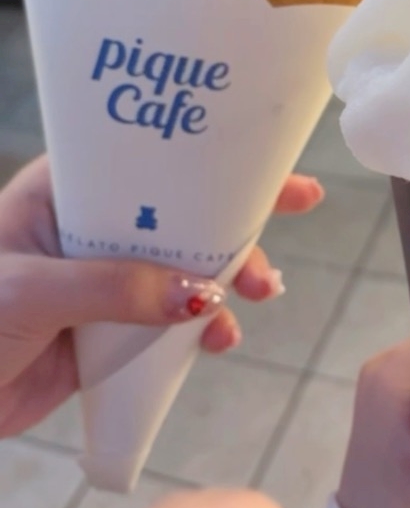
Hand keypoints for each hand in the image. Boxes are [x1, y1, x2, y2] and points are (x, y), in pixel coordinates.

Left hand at [0, 155, 323, 435]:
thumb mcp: (34, 289)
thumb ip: (116, 288)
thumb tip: (203, 296)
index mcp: (70, 192)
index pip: (154, 165)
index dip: (216, 165)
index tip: (277, 173)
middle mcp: (95, 229)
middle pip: (184, 218)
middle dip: (236, 233)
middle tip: (278, 248)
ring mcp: (108, 280)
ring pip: (187, 272)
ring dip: (228, 285)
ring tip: (256, 301)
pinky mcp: (112, 328)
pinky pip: (171, 323)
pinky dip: (201, 331)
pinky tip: (218, 342)